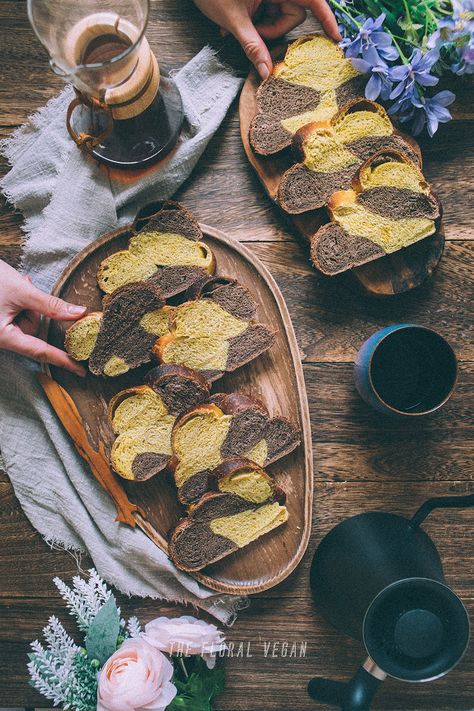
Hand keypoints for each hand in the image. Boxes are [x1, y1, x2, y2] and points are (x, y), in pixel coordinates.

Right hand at [0, 260, 86, 375]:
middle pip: (33, 331)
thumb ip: (51, 305)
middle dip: (34, 310)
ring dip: (26, 303)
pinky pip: (17, 316)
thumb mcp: (21, 290)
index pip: (40, 351)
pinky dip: (20, 303)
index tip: (81, 371)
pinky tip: (12, 288)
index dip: (62, 360)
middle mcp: (0, 337)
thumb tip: (79, 313)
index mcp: (3, 336)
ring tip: (14, 286)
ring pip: (26, 321)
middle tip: (25, 288)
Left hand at [194, 0, 340, 77]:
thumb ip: (252, 46)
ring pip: (279, 19)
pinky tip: (232, 26)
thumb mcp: (233, 20)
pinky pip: (267, 15)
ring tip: (233, 29)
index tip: (337, 38)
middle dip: (274, 30)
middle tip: (251, 32)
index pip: (313, 1)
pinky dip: (254, 24)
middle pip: (293, 15)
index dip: (327, 19)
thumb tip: (267, 72)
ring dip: (260, 30)